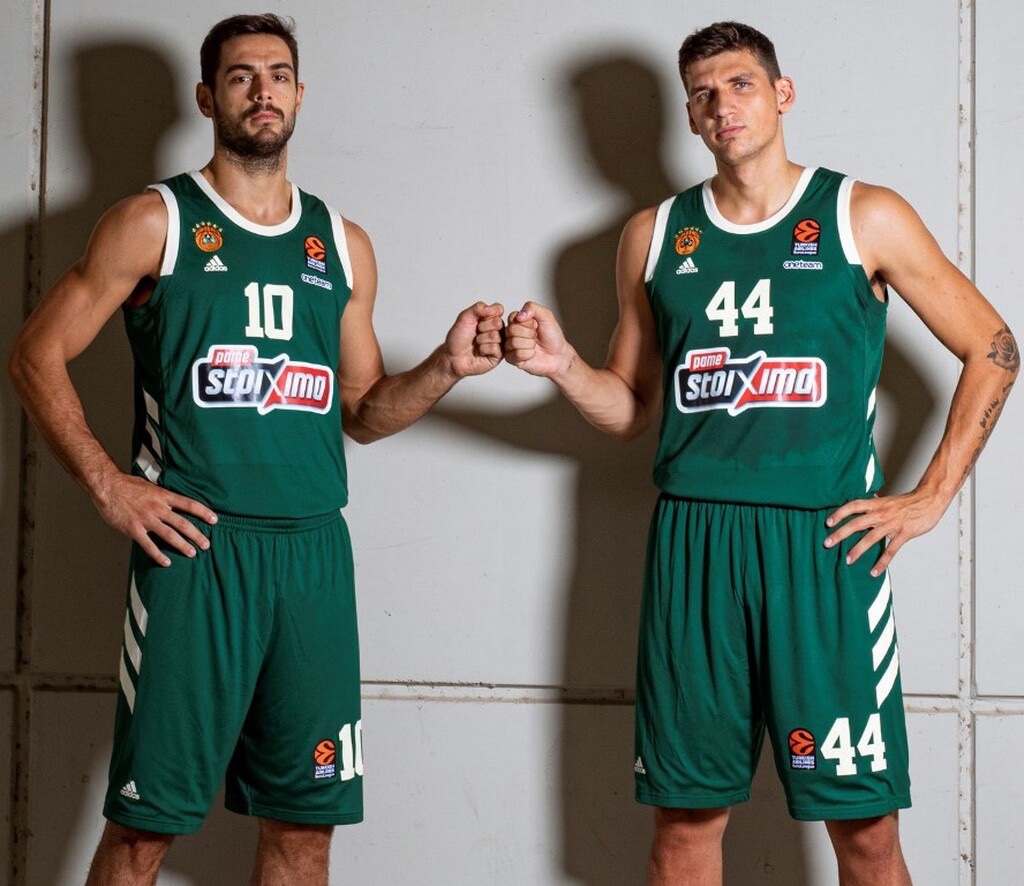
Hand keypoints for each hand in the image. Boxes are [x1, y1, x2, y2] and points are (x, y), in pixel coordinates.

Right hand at [93, 472, 217, 566]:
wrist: (108, 486)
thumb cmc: (128, 485)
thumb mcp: (151, 486)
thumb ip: (163, 496)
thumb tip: (174, 502)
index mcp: (164, 496)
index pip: (189, 504)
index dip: (204, 512)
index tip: (214, 520)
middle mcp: (158, 508)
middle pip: (183, 523)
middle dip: (197, 535)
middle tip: (206, 544)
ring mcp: (146, 519)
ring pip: (169, 535)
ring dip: (183, 545)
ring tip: (192, 553)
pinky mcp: (134, 529)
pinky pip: (149, 545)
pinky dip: (158, 554)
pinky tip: (166, 562)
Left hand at [444, 301, 504, 376]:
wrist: (452, 357)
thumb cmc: (458, 338)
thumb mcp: (464, 318)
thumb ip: (478, 308)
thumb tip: (493, 308)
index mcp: (490, 318)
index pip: (498, 309)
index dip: (488, 314)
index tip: (477, 320)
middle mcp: (496, 329)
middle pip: (498, 322)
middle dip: (482, 328)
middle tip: (475, 333)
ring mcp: (499, 342)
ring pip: (496, 335)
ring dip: (481, 339)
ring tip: (476, 343)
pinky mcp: (498, 355)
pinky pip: (495, 348)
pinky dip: (483, 349)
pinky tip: (480, 352)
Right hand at [503, 301, 570, 377]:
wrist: (559, 355)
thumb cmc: (552, 336)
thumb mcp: (546, 316)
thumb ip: (532, 308)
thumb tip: (519, 315)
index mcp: (517, 321)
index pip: (513, 317)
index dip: (527, 322)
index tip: (536, 325)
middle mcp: (511, 333)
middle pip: (511, 330)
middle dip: (529, 333)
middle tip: (536, 336)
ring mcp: (510, 346)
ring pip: (514, 342)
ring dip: (530, 344)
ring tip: (535, 345)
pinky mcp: (512, 359)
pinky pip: (517, 354)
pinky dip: (529, 354)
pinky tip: (532, 354)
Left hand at [824, 489, 946, 575]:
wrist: (930, 500)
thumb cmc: (908, 502)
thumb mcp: (887, 500)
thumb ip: (873, 505)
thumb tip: (859, 506)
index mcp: (876, 504)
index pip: (853, 505)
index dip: (840, 513)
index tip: (828, 522)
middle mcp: (881, 513)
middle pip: (857, 523)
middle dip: (841, 533)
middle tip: (827, 543)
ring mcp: (892, 524)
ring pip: (871, 537)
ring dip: (858, 550)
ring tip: (847, 561)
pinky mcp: (904, 533)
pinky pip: (891, 550)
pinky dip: (882, 562)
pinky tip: (874, 572)